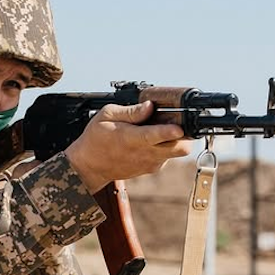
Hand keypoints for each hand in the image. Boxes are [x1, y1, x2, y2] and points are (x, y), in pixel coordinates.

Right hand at [64, 100, 191, 193]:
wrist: (90, 166)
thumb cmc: (96, 138)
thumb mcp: (106, 115)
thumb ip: (130, 112)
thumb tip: (149, 106)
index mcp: (132, 138)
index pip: (155, 136)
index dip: (169, 131)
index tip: (178, 128)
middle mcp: (144, 153)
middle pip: (178, 148)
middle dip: (184, 135)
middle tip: (178, 122)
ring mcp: (150, 163)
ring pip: (176, 152)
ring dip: (176, 140)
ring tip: (162, 129)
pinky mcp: (152, 168)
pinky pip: (168, 157)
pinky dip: (166, 147)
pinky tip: (153, 140)